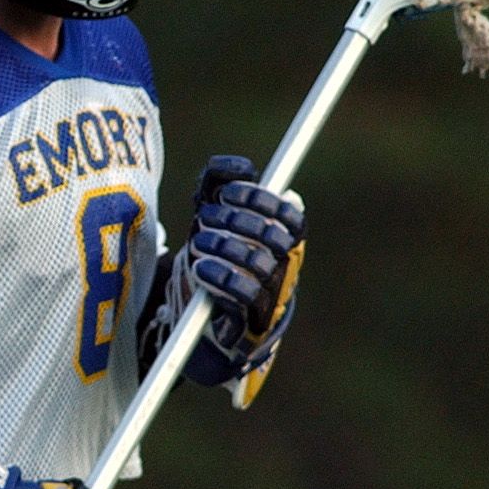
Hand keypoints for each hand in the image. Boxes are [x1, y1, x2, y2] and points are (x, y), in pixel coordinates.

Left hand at [186, 154, 305, 363]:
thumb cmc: (210, 256)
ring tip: (197, 243)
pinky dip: (222, 276)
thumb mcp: (209, 215)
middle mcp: (284, 268)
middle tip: (204, 218)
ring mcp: (272, 295)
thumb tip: (243, 167)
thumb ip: (220, 182)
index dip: (262, 200)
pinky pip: (249, 295)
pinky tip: (200, 267)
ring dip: (224, 247)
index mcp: (282, 241)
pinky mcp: (253, 320)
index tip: (226, 192)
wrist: (197, 317)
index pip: (292, 218)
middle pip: (276, 238)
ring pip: (262, 264)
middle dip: (236, 221)